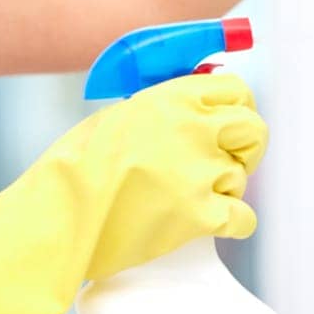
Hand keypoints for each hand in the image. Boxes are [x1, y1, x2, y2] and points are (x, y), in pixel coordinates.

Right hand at [61, 72, 267, 279]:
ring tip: (194, 197)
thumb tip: (193, 110)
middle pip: (253, 129)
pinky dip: (235, 224)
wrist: (60, 213)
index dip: (239, 107)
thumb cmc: (75, 167)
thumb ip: (161, 111)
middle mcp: (194, 129)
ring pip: (241, 177)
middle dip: (246, 146)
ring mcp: (200, 172)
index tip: (233, 123)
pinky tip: (219, 224)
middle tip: (231, 160)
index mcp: (173, 98)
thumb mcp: (118, 116)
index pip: (235, 89)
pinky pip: (242, 218)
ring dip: (226, 188)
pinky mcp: (200, 215)